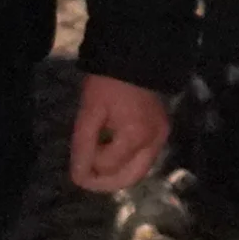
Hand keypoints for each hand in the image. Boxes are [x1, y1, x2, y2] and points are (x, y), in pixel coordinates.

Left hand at [65, 75, 171, 195]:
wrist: (134, 56)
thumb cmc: (107, 82)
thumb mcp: (89, 111)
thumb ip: (83, 145)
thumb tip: (78, 177)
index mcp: (136, 135)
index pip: (108, 166)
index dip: (89, 166)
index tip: (76, 159)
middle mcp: (154, 141)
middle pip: (130, 178)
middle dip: (105, 183)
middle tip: (84, 178)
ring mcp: (161, 137)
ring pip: (139, 171)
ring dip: (116, 174)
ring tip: (95, 169)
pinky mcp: (162, 131)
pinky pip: (144, 158)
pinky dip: (127, 162)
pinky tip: (111, 156)